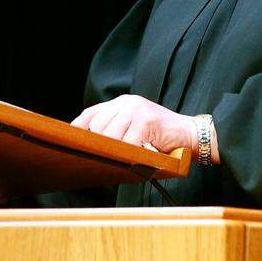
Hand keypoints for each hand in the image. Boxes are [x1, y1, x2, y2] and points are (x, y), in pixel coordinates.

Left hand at [71, 94, 197, 153]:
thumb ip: (116, 130)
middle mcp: (127, 103)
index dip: (78, 129)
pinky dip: (130, 154)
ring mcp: (136, 110)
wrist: (190, 134)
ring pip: (110, 135)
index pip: (90, 114)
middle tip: (106, 158)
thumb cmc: (161, 137)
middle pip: (97, 126)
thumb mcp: (135, 128)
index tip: (71, 144)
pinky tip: (137, 157)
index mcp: (122, 103)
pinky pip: (128, 142)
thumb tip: (90, 147)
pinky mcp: (146, 120)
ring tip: (126, 158)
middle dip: (99, 145)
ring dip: (116, 151)